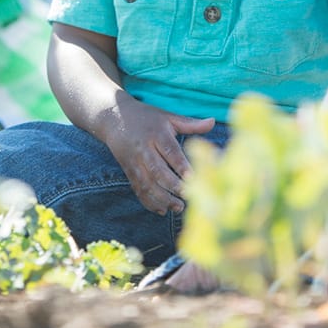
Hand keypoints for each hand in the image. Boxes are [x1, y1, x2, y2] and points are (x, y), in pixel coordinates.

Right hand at [99, 99, 214, 215]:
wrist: (113, 117)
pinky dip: (149, 202)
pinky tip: (162, 210)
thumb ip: (190, 124)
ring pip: (147, 184)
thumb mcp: (167, 117)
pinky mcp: (128, 171)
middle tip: (190, 196)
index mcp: (157, 134)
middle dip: (174, 186)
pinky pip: (138, 189)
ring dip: (162, 198)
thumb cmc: (146, 117)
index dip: (181, 166)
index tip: (193, 178)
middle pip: (158, 171)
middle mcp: (144, 149)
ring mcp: (134, 162)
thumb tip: (213, 122)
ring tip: (178, 207)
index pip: (171, 151)